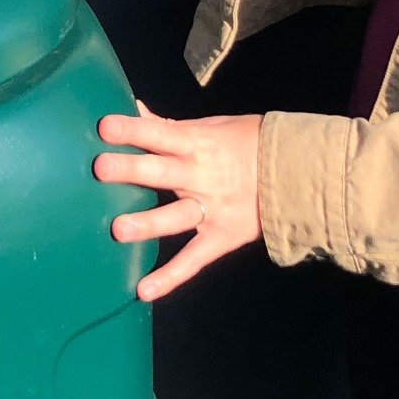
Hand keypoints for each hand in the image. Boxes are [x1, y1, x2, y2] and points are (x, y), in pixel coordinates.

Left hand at [95, 103, 263, 301]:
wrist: (297, 175)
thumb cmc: (249, 143)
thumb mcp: (212, 125)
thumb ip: (170, 125)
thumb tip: (134, 108)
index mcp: (199, 143)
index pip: (161, 133)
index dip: (134, 129)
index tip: (105, 126)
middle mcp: (202, 176)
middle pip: (163, 172)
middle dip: (132, 170)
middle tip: (101, 168)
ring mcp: (212, 209)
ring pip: (176, 216)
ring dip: (148, 223)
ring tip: (118, 230)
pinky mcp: (221, 237)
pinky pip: (194, 259)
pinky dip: (171, 277)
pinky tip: (143, 290)